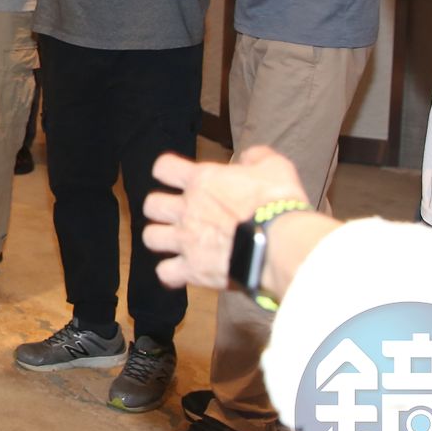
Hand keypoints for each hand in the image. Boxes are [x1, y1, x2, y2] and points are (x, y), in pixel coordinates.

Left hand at [142, 146, 310, 289]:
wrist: (281, 245)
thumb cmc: (277, 203)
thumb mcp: (275, 167)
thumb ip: (256, 157)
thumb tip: (247, 158)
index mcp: (201, 181)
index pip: (164, 167)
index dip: (167, 171)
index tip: (177, 178)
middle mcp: (186, 209)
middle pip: (151, 204)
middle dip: (161, 208)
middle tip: (179, 214)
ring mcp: (185, 240)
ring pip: (150, 237)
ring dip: (161, 239)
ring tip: (177, 243)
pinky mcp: (192, 269)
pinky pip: (165, 273)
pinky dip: (172, 273)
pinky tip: (184, 271)